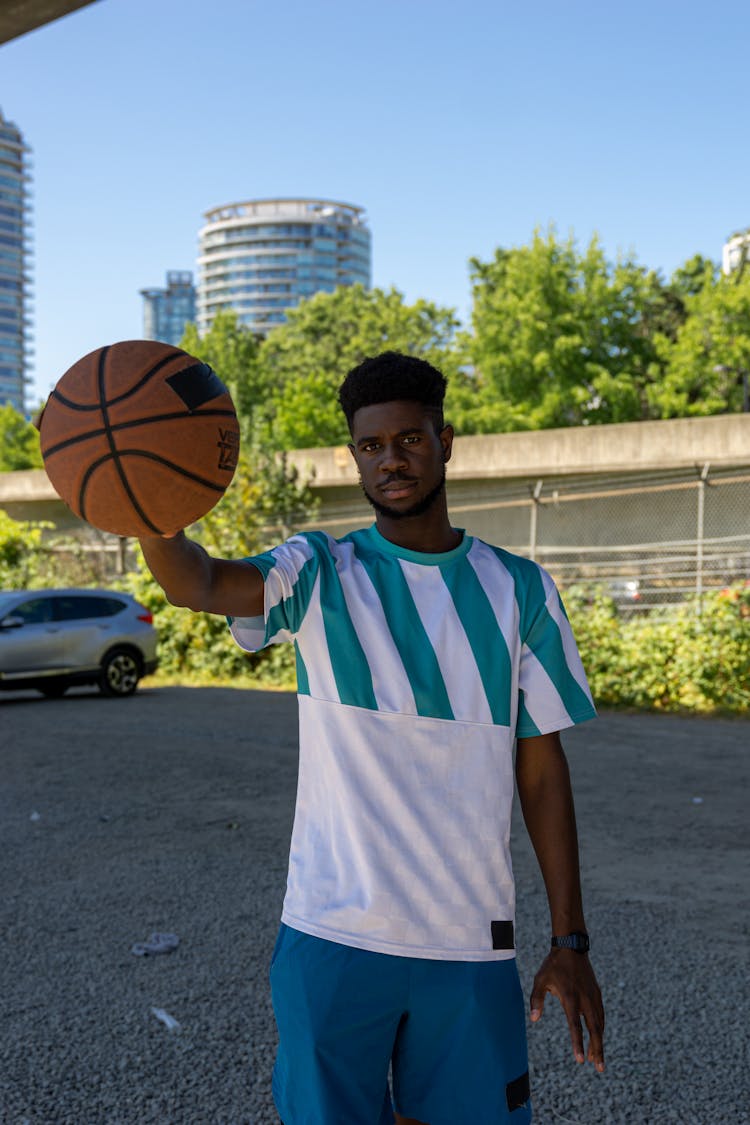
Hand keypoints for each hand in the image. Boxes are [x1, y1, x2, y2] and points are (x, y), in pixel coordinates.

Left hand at [530, 949, 604, 1071]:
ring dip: (599, 1042)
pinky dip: (600, 1028)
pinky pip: (601, 1014)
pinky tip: (598, 1037)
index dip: (578, 1044)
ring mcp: (593, 996)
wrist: (571, 947)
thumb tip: (533, 1019)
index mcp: (570, 997)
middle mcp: (585, 999)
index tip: (581, 1061)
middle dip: (597, 1049)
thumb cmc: (553, 965)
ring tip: (598, 1059)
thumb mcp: (540, 979)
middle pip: (594, 1029)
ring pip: (600, 1023)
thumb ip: (536, 999)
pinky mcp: (597, 993)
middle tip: (599, 1068)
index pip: (575, 1026)